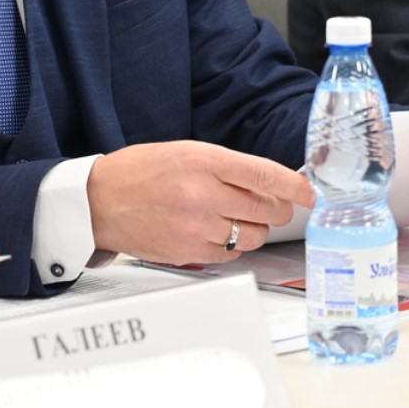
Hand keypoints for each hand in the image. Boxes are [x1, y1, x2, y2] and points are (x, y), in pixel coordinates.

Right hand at [86, 141, 311, 264]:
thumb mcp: (188, 152)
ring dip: (254, 228)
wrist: (98, 200)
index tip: (310, 194)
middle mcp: (203, 194)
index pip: (265, 175)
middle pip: (266, 209)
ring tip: (236, 218)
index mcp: (205, 161)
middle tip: (271, 205)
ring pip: (252, 235)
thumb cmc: (142, 172)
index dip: (295, 187)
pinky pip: (230, 254)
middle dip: (277, 209)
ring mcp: (195, 226)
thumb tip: (270, 185)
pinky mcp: (187, 252)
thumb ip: (229, 167)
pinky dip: (232, 246)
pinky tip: (217, 232)